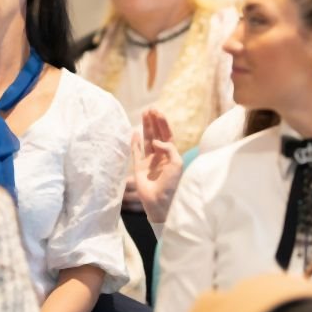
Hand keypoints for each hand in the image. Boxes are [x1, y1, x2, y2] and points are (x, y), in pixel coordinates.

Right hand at [131, 109, 183, 223]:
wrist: (160, 202)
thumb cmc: (172, 184)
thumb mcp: (176, 164)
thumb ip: (167, 148)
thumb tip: (155, 141)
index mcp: (171, 155)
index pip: (167, 135)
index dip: (163, 123)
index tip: (157, 112)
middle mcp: (160, 156)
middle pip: (157, 135)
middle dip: (153, 122)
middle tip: (149, 109)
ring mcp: (149, 161)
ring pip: (146, 140)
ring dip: (145, 127)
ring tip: (143, 114)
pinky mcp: (139, 167)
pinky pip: (136, 151)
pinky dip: (134, 142)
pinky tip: (134, 131)